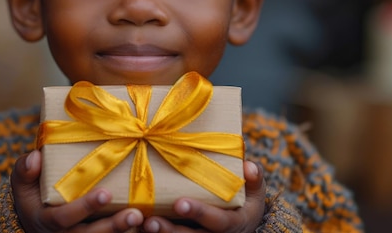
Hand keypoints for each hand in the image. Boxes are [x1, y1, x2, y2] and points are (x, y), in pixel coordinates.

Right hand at [11, 150, 143, 232]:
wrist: (36, 218)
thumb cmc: (33, 194)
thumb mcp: (22, 183)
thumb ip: (24, 170)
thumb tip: (35, 157)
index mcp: (47, 221)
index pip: (64, 218)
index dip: (85, 207)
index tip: (104, 193)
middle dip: (113, 226)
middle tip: (134, 213)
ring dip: (123, 232)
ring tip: (143, 219)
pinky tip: (150, 225)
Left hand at [141, 161, 265, 232]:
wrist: (240, 226)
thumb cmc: (245, 202)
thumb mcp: (255, 192)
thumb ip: (255, 179)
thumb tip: (248, 165)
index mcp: (233, 224)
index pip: (217, 222)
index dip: (199, 212)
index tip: (180, 202)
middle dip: (170, 231)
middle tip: (150, 221)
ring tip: (141, 224)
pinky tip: (136, 227)